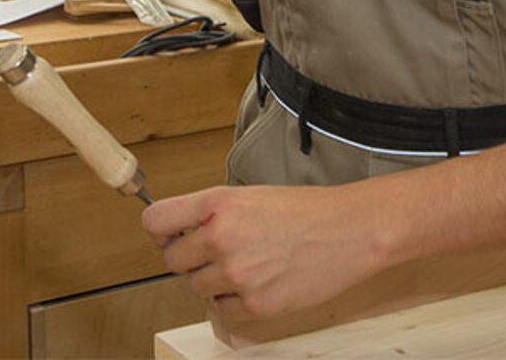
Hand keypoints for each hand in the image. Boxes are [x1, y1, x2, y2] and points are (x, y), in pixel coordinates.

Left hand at [142, 184, 383, 322]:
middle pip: (173, 260)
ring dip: (214, 280)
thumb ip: (209, 213)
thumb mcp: (249, 195)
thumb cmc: (305, 210)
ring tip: (248, 264)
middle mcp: (221, 238)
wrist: (350, 231)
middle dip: (191, 258)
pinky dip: (234, 301)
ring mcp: (237, 275)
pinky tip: (258, 282)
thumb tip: (175, 235)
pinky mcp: (255, 305)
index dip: (162, 231)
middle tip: (220, 250)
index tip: (172, 235)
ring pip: (197, 287)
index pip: (155, 222)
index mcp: (217, 204)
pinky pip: (222, 311)